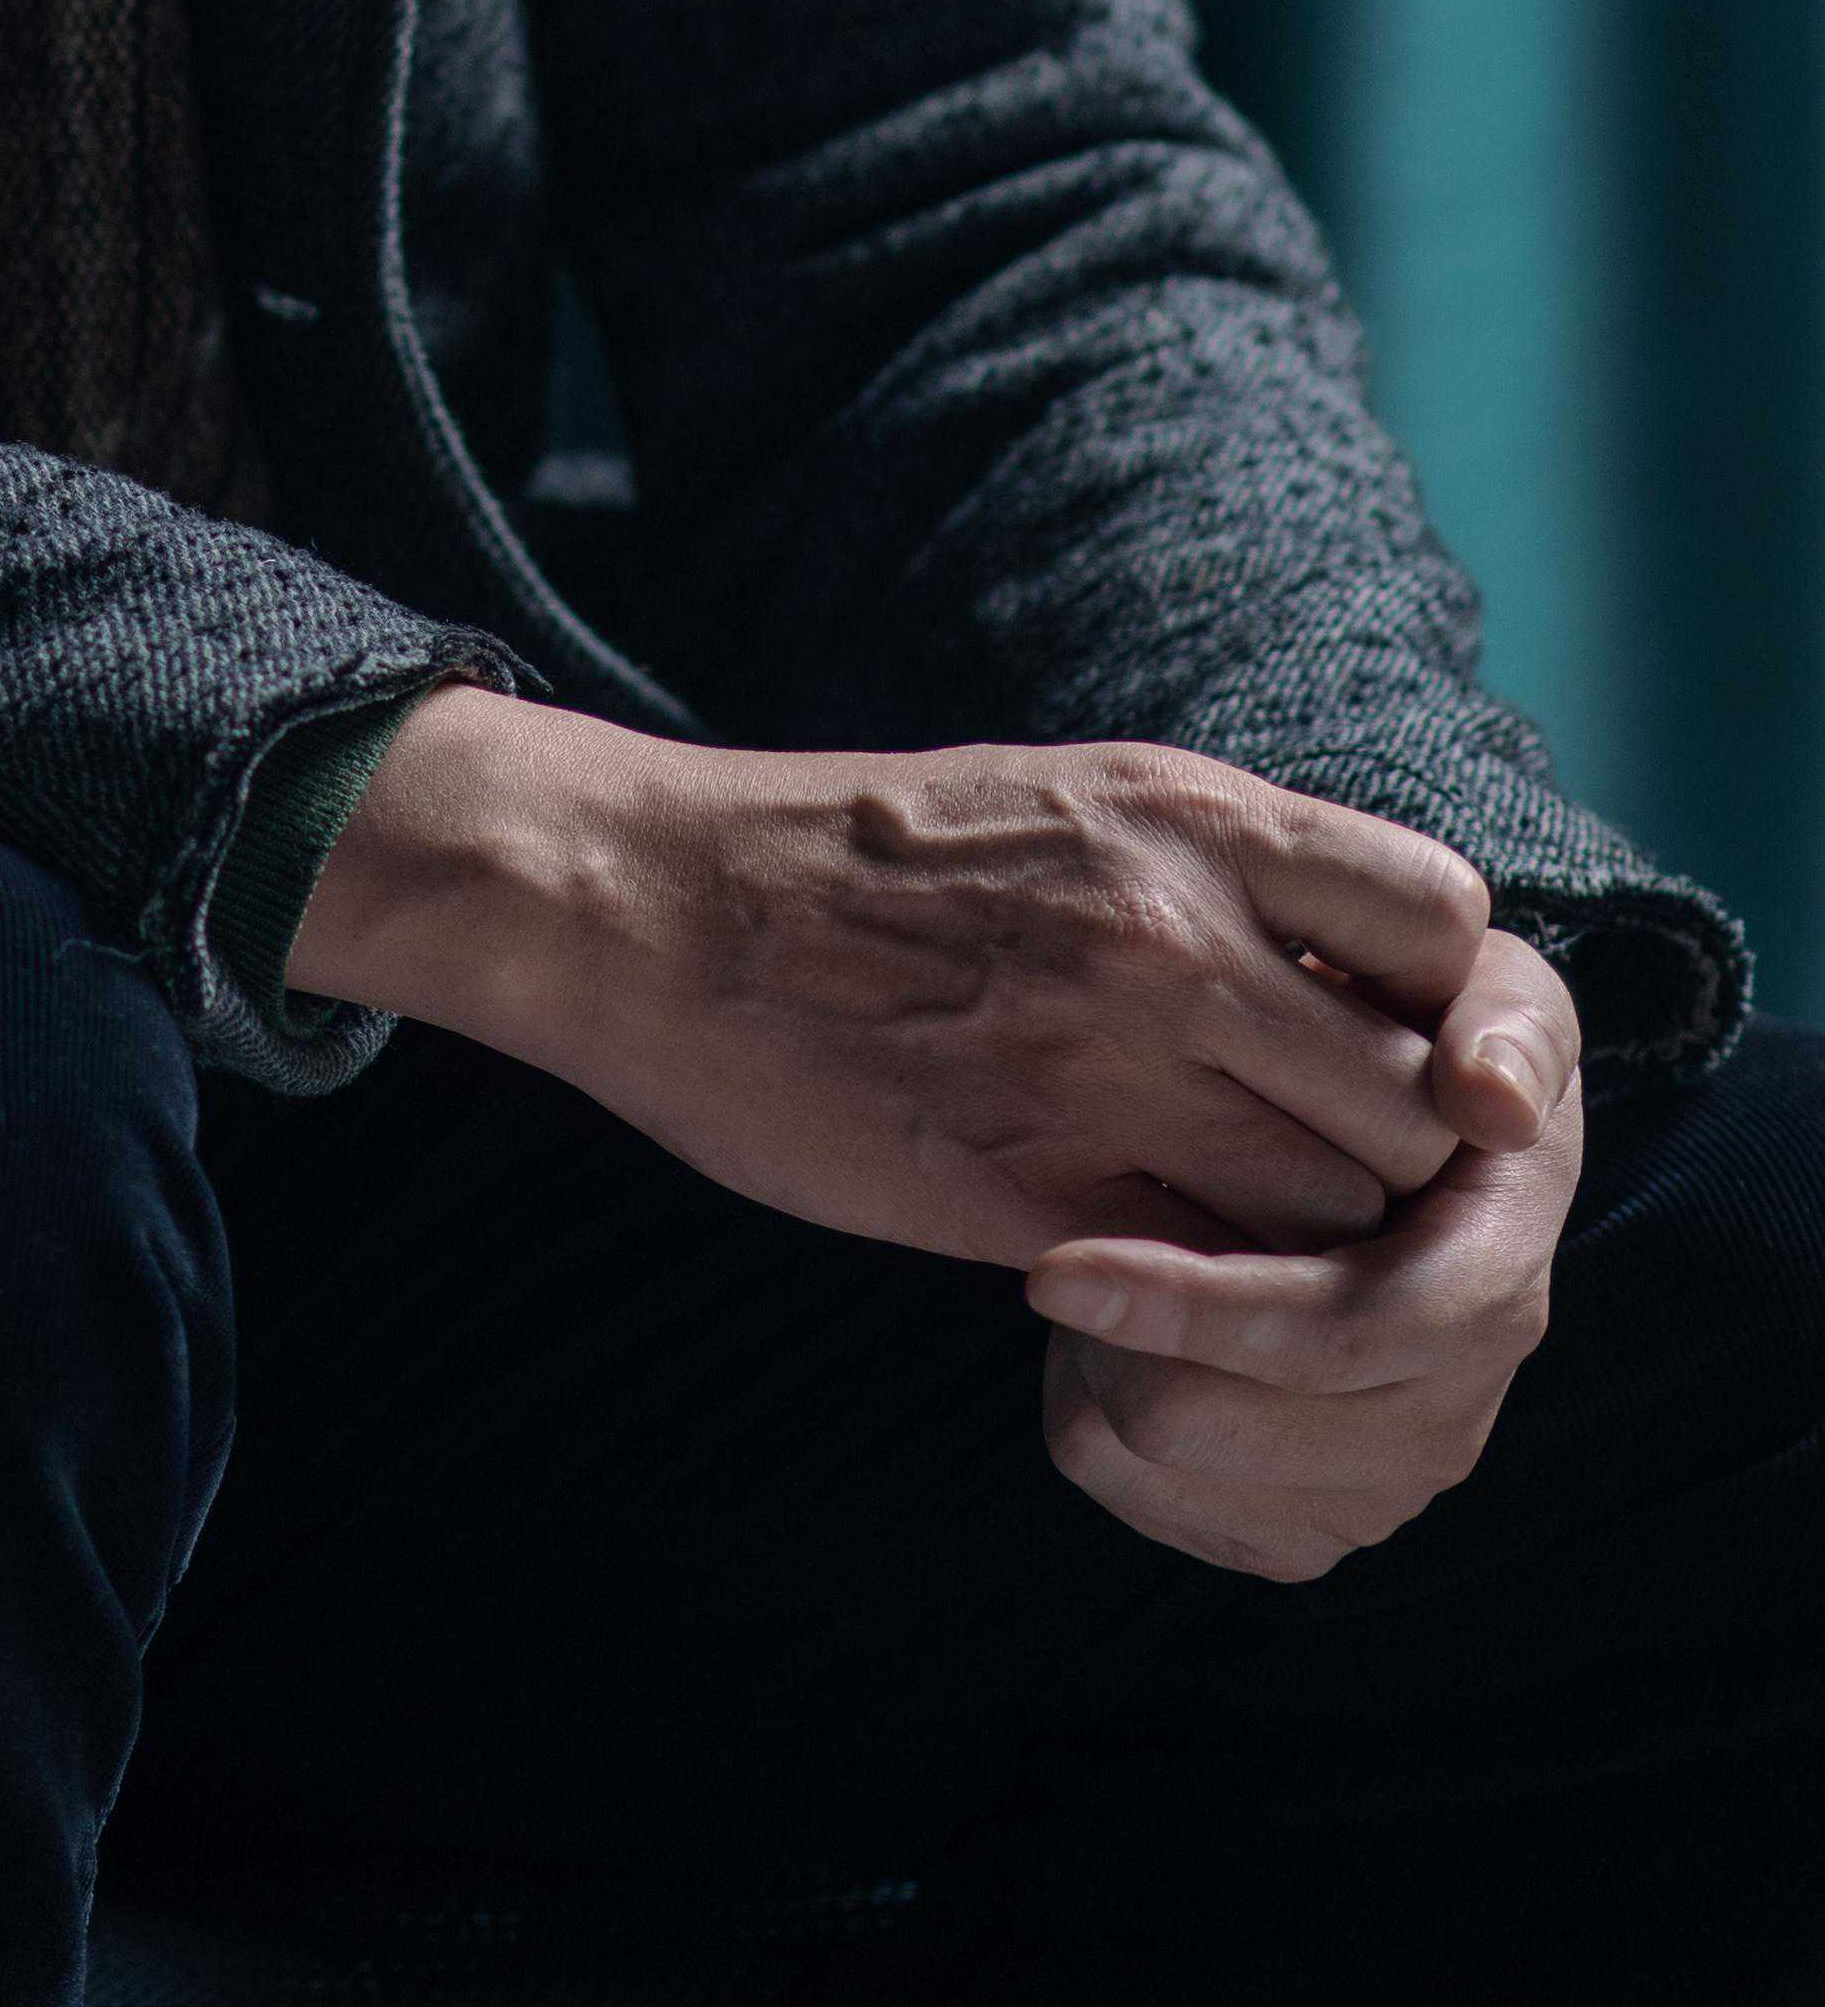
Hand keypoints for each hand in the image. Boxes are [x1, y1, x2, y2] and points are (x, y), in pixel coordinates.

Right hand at [288, 691, 1496, 1266]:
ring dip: (1324, 1250)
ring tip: (1261, 1242)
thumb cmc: (851, 853)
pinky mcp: (1039, 1199)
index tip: (1396, 1043)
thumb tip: (1358, 972)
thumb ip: (1217, 872)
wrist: (654, 906)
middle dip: (1403, 1161)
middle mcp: (1177, 935)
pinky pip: (1219, 1290)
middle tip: (1346, 1184)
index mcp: (1186, 816)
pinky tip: (1167, 1281)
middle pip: (1419, 1104)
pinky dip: (1223, 1306)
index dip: (1449, 1006)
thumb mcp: (1066, 799)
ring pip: (1341, 1214)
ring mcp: (1110, 1073)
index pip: (1451, 926)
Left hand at [1021, 925, 1580, 1576]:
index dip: (1198, 1312)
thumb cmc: (1413, 1037)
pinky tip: (1124, 1324)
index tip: (1052, 1267)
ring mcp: (1377, 1481)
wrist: (1378, 1134)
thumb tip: (1489, 1103)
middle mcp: (1450, 1409)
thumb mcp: (1482, 994)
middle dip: (1121, 1331)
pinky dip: (1097, 1412)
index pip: (1342, 1335)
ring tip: (1114, 1253)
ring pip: (1165, 1462)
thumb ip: (1507, 1022)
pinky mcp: (1301, 1525)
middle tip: (1073, 1230)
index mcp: (1492, 1285)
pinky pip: (1140, 1496)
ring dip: (1104, 1360)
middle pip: (1221, 1424)